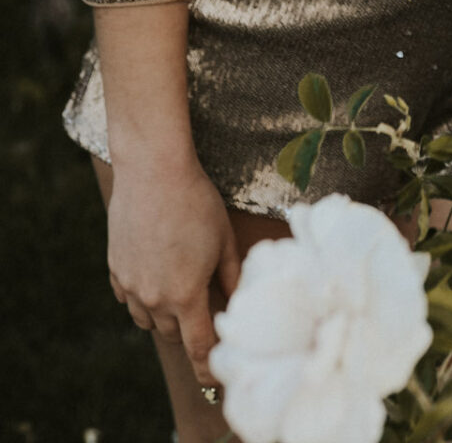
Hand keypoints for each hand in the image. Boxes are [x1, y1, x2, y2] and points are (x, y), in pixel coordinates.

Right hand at [106, 156, 240, 393]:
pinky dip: (142, 297)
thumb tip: (239, 300)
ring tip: (180, 288)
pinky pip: (128, 299)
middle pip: (174, 333)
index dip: (208, 367)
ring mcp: (130, 286)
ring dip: (165, 314)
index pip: (198, 347)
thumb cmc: (196, 201)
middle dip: (190, 328)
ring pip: (148, 320)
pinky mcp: (115, 270)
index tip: (214, 377)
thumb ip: (231, 277)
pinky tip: (155, 275)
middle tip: (204, 309)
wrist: (153, 170)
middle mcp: (153, 298)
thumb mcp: (224, 239)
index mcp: (185, 295)